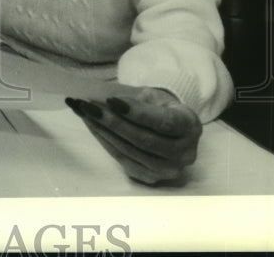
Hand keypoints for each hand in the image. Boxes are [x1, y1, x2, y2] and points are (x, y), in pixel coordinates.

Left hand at [65, 86, 202, 184]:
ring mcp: (169, 170)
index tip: (111, 100)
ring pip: (130, 151)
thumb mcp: (155, 96)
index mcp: (190, 125)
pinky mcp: (151, 178)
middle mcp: (185, 153)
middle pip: (144, 140)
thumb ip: (135, 99)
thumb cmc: (160, 107)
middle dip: (111, 121)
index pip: (164, 122)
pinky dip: (104, 142)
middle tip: (86, 105)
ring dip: (102, 131)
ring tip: (82, 112)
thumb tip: (102, 99)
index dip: (137, 112)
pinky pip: (123, 160)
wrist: (168, 128)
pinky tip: (91, 126)